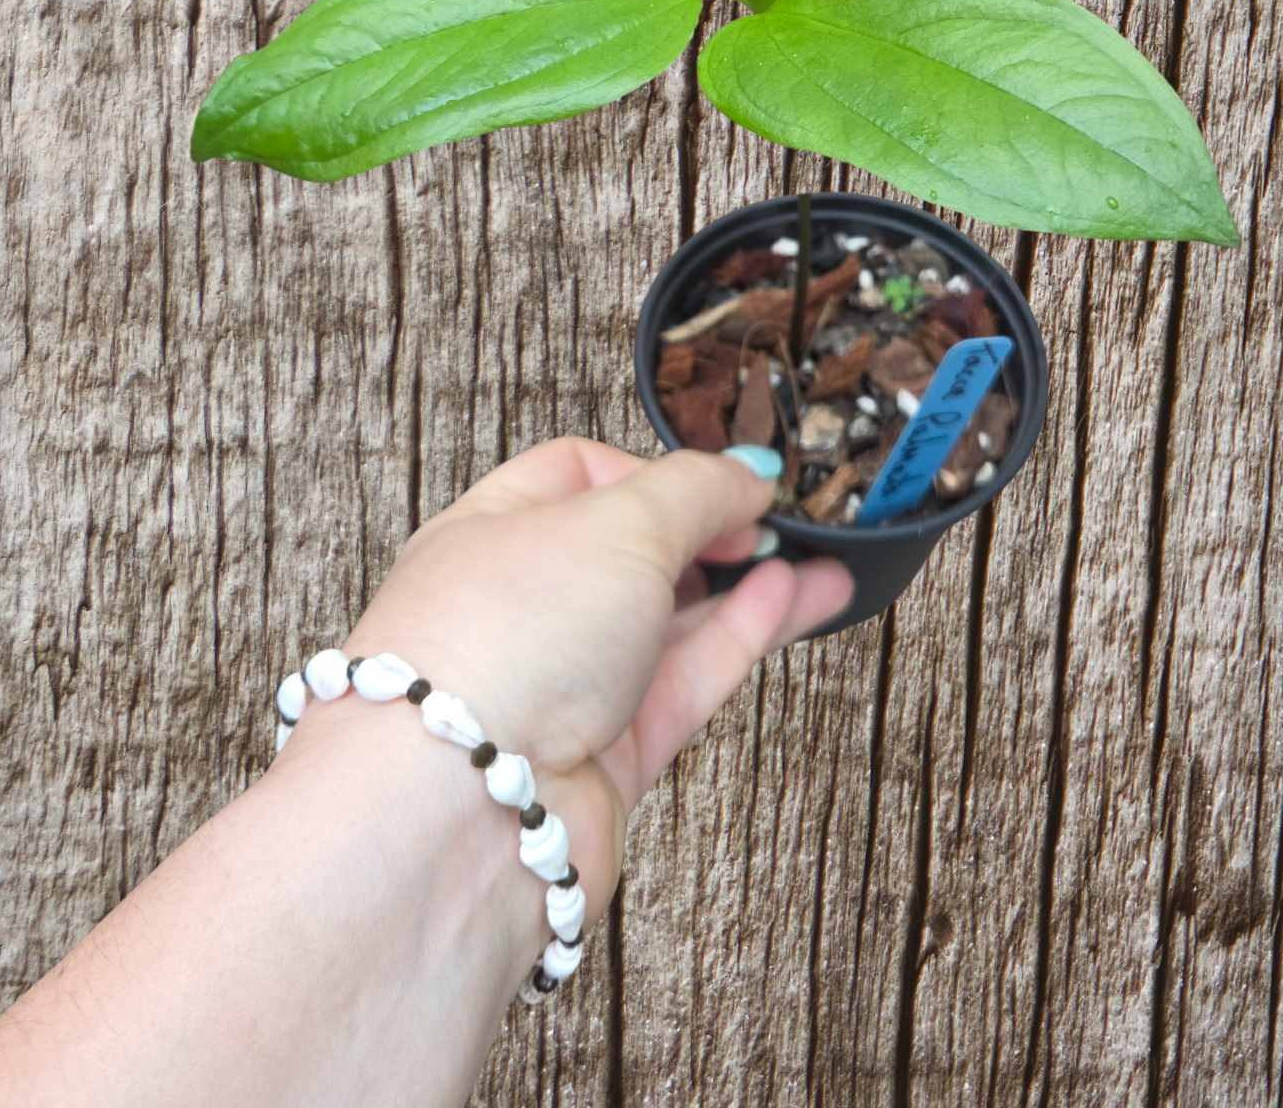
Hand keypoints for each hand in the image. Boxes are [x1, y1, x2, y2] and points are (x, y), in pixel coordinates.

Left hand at [314, 438, 853, 919]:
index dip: (659, 470)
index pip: (581, 474)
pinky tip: (792, 602)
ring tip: (821, 562)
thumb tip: (746, 473)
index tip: (727, 475)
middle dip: (709, 534)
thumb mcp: (619, 525)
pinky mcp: (603, 758)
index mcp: (492, 531)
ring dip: (747, 590)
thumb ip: (696, 492)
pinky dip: (739, 639)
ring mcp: (561, 687)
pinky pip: (684, 683)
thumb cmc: (499, 648)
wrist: (461, 813)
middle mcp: (522, 609)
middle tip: (778, 522)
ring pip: (670, 624)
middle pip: (631, 554)